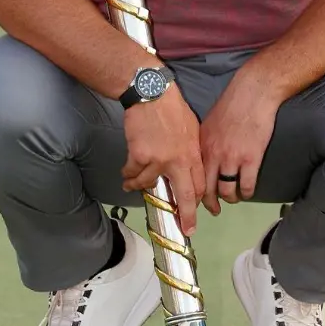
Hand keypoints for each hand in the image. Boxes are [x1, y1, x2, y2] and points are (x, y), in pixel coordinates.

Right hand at [121, 85, 204, 236]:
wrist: (152, 96)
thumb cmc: (173, 110)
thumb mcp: (192, 130)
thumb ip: (191, 152)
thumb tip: (188, 169)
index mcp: (193, 153)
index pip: (199, 184)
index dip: (197, 202)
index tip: (196, 214)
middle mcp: (179, 160)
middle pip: (184, 195)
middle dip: (185, 216)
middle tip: (186, 229)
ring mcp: (159, 160)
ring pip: (147, 185)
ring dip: (138, 187)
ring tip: (132, 185)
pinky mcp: (139, 157)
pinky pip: (131, 174)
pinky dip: (127, 176)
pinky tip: (126, 174)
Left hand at [199, 68, 282, 215]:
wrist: (254, 93)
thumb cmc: (233, 103)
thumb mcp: (209, 123)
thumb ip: (205, 143)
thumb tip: (204, 157)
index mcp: (201, 146)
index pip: (193, 177)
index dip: (193, 193)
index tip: (196, 200)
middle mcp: (213, 155)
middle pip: (207, 190)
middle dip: (210, 204)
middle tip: (214, 210)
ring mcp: (232, 158)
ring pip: (226, 191)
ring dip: (230, 199)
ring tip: (235, 198)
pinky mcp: (251, 158)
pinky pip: (247, 185)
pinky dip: (247, 192)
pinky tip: (248, 192)